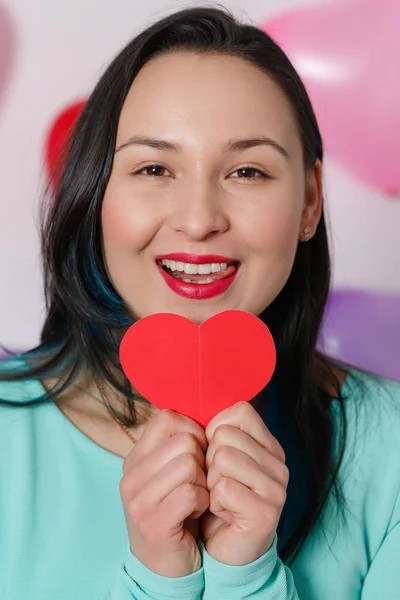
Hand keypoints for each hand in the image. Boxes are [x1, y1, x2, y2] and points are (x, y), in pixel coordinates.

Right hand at [119, 409, 209, 576]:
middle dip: (202, 459)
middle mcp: (131, 476)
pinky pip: (192, 493)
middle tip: (200, 481)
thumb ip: (179, 445)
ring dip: (204, 482)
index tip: (198, 453)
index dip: (192, 431)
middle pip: (184, 440)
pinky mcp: (154, 523)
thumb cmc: (177, 512)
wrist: (165, 567)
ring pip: (189, 464)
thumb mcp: (170, 474)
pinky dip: (203, 501)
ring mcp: (139, 500)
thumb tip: (207, 415)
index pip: (167, 418)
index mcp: (135, 458)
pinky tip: (196, 511)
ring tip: (197, 497)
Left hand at [200, 401, 288, 565]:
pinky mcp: (267, 512)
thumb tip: (194, 407)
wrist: (225, 551)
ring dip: (211, 482)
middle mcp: (279, 463)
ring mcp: (277, 487)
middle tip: (218, 484)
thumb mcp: (216, 460)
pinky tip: (224, 514)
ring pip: (223, 458)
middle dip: (209, 460)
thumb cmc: (218, 499)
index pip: (240, 410)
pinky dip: (214, 503)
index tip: (215, 454)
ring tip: (221, 498)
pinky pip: (223, 488)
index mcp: (269, 445)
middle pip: (226, 435)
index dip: (216, 430)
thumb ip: (215, 432)